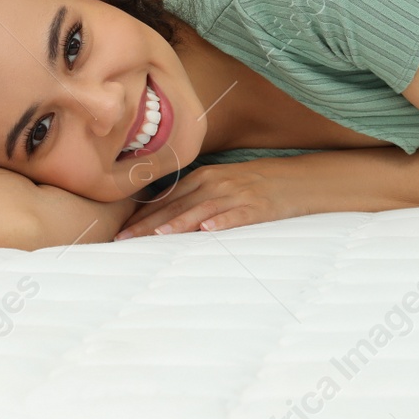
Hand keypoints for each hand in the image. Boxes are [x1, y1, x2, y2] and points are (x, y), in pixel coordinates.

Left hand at [115, 159, 317, 238]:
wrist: (297, 179)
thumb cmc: (255, 185)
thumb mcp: (222, 184)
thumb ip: (195, 197)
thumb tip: (162, 217)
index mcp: (205, 177)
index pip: (167, 197)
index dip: (143, 215)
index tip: (121, 231)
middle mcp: (217, 183)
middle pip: (177, 205)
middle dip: (149, 224)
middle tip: (124, 240)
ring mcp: (238, 194)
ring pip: (202, 210)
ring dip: (179, 223)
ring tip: (157, 236)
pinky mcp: (258, 207)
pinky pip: (237, 216)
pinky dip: (222, 222)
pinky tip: (207, 231)